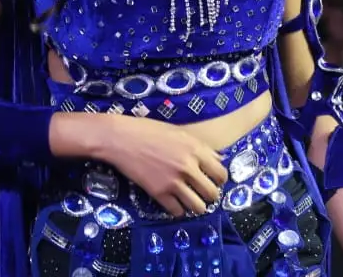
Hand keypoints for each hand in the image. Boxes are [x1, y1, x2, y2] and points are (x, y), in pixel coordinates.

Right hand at [97, 116, 227, 217]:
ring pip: (198, 207)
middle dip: (210, 195)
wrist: (120, 138)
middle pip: (212, 193)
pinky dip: (178, 210)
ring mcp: (173, 182)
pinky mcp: (159, 193)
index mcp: (196, 149)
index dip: (220, 180)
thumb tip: (218, 159)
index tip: (214, 181)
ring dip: (196, 205)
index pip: (221, 174)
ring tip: (191, 201)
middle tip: (202, 193)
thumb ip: (200, 147)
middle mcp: (188, 167)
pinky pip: (177, 211)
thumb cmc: (149, 130)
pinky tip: (174, 203)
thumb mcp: (179, 132)